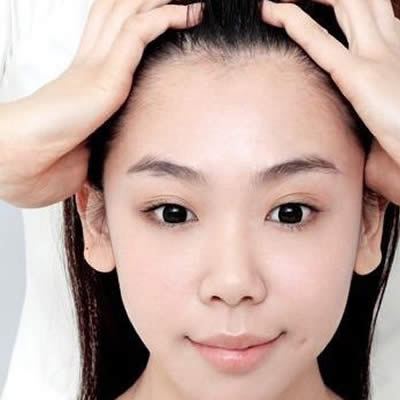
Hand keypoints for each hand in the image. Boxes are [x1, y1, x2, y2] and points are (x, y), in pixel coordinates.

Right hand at [0, 0, 202, 207]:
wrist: (26, 162)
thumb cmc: (50, 157)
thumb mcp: (88, 137)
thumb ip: (104, 131)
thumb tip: (123, 147)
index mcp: (84, 74)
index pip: (108, 28)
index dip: (134, 12)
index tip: (165, 11)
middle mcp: (90, 62)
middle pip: (117, 11)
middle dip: (146, 0)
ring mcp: (97, 65)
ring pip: (128, 12)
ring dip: (160, 2)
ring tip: (190, 1)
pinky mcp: (106, 74)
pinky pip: (139, 32)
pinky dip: (165, 19)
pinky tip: (187, 14)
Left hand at [261, 0, 399, 205]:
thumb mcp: (384, 126)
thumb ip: (364, 122)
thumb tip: (346, 143)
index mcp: (397, 56)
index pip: (373, 13)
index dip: (346, 3)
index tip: (319, 3)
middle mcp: (390, 47)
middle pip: (361, 1)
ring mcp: (377, 57)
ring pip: (348, 3)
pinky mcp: (359, 76)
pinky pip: (319, 41)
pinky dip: (293, 22)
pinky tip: (271, 11)